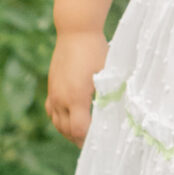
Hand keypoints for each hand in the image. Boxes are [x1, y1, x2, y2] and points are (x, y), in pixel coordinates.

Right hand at [46, 28, 108, 143]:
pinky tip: (71, 120)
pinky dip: (60, 120)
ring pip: (57, 123)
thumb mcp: (108, 73)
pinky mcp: (51, 87)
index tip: (103, 140)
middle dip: (80, 139)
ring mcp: (54, 93)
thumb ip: (111, 94)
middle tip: (96, 143)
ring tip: (84, 135)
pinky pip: (52, 111)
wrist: (76, 31)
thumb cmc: (96, 50)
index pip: (79, 130)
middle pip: (67, 130)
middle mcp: (61, 98)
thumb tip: (122, 112)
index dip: (90, 139)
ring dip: (69, 132)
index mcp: (76, 97)